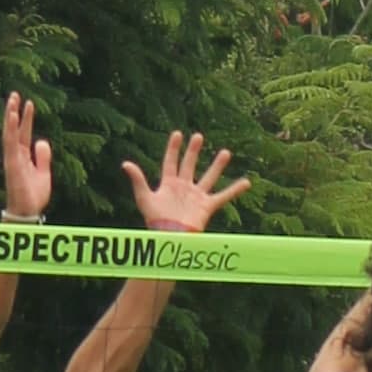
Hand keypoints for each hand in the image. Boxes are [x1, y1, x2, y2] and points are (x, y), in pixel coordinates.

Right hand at [1, 89, 53, 221]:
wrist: (28, 211)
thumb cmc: (33, 196)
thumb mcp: (43, 173)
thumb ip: (42, 157)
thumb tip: (42, 141)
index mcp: (22, 157)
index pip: (23, 133)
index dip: (26, 118)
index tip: (29, 103)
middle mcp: (15, 155)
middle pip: (13, 129)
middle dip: (14, 112)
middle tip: (15, 94)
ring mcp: (12, 158)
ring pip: (9, 132)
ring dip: (10, 115)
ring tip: (12, 99)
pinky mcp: (12, 162)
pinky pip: (10, 142)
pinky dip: (10, 128)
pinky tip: (11, 115)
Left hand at [121, 130, 251, 236]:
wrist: (169, 237)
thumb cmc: (155, 220)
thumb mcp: (144, 197)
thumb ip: (137, 180)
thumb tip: (125, 164)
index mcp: (168, 184)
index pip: (170, 162)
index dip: (173, 148)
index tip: (177, 134)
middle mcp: (183, 188)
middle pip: (189, 165)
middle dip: (193, 151)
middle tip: (198, 136)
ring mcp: (196, 196)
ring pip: (209, 177)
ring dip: (217, 165)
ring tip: (225, 152)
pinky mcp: (206, 206)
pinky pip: (223, 196)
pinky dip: (235, 190)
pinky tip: (246, 182)